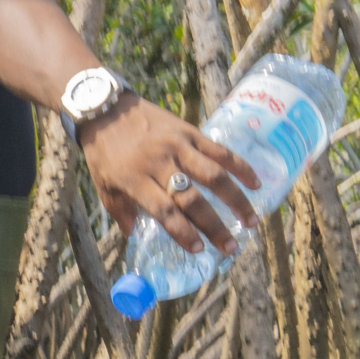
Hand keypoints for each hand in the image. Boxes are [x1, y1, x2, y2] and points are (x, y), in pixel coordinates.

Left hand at [78, 95, 262, 255]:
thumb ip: (121, 213)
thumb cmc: (103, 153)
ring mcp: (177, 146)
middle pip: (192, 198)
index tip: (199, 250)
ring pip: (213, 175)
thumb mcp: (104, 186)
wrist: (106, 108)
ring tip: (251, 221)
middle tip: (231, 247)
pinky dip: (240, 167)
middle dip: (214, 226)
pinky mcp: (189, 131)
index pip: (165, 211)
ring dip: (236, 200)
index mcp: (135, 180)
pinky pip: (219, 150)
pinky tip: (256, 183)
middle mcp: (159, 163)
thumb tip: (136, 238)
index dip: (184, 232)